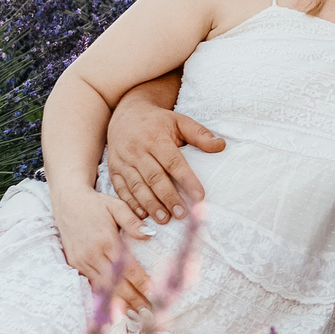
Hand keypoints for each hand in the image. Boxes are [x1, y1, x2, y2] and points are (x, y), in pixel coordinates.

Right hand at [50, 186, 155, 316]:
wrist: (68, 202)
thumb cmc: (96, 204)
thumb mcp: (116, 206)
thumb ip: (133, 222)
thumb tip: (150, 235)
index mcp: (107, 241)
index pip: (128, 269)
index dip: (142, 283)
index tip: (155, 294)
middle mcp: (93, 255)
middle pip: (116, 284)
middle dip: (133, 299)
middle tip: (150, 312)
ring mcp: (82, 261)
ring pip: (103, 288)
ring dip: (120, 302)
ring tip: (135, 313)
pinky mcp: (75, 264)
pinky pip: (91, 283)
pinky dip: (104, 295)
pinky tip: (114, 304)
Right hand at [108, 96, 225, 223]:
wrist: (125, 114)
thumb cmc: (157, 121)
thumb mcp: (179, 121)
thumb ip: (200, 134)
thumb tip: (220, 146)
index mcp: (156, 139)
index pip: (174, 162)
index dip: (187, 180)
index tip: (200, 196)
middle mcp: (137, 151)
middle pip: (154, 178)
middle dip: (168, 198)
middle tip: (182, 214)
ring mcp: (123, 161)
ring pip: (137, 186)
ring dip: (151, 205)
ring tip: (165, 219)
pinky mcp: (113, 169)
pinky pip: (121, 189)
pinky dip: (131, 204)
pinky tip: (143, 215)